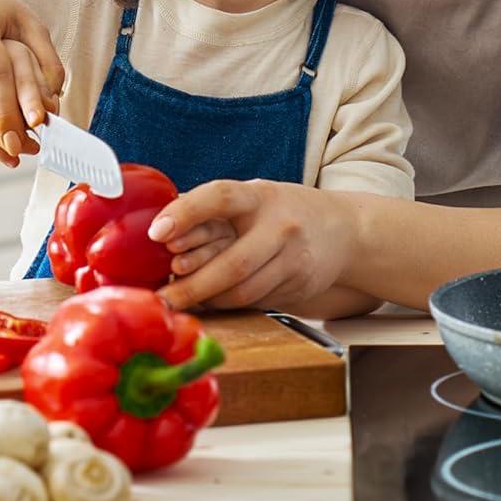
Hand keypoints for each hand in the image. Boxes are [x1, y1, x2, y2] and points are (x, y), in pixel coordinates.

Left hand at [148, 180, 355, 310]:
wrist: (343, 230)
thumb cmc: (283, 210)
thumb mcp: (253, 196)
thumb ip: (214, 209)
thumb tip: (161, 226)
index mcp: (259, 196)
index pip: (219, 197)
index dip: (186, 213)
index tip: (157, 233)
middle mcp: (279, 226)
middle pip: (232, 263)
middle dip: (192, 285)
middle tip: (161, 296)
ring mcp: (292, 259)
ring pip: (243, 291)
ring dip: (207, 300)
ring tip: (179, 301)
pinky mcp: (298, 285)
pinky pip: (255, 301)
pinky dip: (226, 304)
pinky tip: (210, 301)